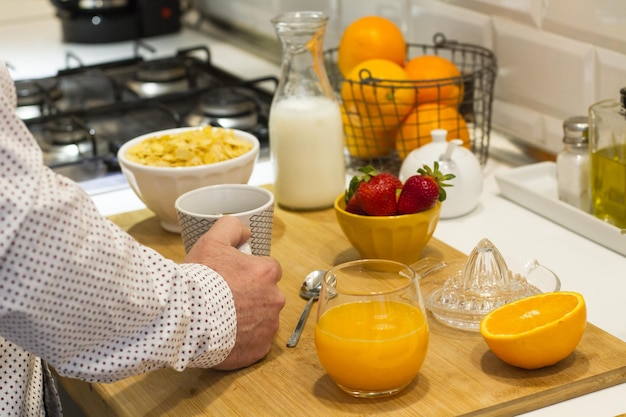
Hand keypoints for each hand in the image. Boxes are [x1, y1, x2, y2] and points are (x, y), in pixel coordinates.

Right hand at [184, 216, 284, 369]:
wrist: (186, 317)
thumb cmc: (200, 279)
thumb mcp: (212, 241)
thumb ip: (231, 228)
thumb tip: (245, 231)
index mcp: (267, 272)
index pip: (268, 270)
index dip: (250, 273)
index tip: (233, 279)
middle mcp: (275, 298)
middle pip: (267, 295)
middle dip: (251, 296)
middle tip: (225, 299)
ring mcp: (269, 326)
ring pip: (263, 319)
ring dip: (248, 319)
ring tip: (222, 318)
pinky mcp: (260, 348)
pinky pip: (256, 342)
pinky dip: (244, 341)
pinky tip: (226, 336)